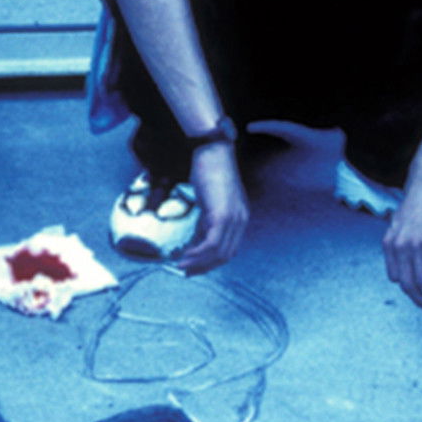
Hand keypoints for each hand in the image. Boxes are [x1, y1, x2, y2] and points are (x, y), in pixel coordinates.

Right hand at [174, 143, 250, 273]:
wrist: (212, 150)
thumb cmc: (209, 170)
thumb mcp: (209, 201)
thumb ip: (206, 221)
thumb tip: (195, 241)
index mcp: (240, 217)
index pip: (229, 248)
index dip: (211, 261)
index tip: (193, 265)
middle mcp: (240, 220)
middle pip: (225, 255)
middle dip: (204, 266)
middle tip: (185, 271)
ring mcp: (233, 219)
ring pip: (219, 253)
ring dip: (199, 263)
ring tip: (181, 266)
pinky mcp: (222, 215)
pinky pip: (212, 243)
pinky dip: (198, 254)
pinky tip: (185, 256)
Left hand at [382, 165, 421, 311]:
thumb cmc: (418, 205)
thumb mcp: (401, 225)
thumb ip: (401, 244)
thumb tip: (408, 265)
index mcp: (389, 244)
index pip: (395, 278)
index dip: (408, 288)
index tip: (419, 293)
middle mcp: (399, 246)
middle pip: (407, 284)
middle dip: (419, 300)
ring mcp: (415, 244)